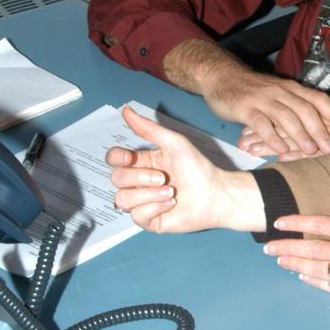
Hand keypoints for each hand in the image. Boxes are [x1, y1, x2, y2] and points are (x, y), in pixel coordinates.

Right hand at [106, 105, 262, 233]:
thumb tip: (126, 110)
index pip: (114, 159)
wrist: (215, 194)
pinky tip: (171, 204)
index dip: (117, 158)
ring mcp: (142, 201)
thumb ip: (148, 129)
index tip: (130, 157)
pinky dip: (154, 208)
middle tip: (164, 178)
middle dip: (141, 178)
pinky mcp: (148, 219)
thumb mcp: (174, 143)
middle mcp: (139, 182)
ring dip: (149, 195)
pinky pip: (136, 216)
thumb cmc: (198, 168)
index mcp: (142, 162)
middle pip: (116, 179)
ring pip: (122, 199)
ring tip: (171, 192)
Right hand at [163, 39, 329, 157]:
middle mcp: (280, 92)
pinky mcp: (246, 108)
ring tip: (310, 150)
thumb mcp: (277, 93)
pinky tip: (280, 149)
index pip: (318, 98)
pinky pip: (261, 123)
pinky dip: (272, 136)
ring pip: (286, 116)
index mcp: (291, 88)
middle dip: (320, 129)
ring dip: (300, 134)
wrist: (221, 76)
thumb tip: (319, 126)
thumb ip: (294, 106)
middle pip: (305, 109)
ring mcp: (263, 99)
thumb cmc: (252, 90)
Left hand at [246, 109, 329, 161]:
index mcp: (318, 113)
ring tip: (249, 150)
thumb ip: (320, 124)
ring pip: (290, 138)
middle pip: (283, 125)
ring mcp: (324, 137)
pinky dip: (291, 158)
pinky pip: (307, 154)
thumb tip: (301, 129)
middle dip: (262, 132)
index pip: (286, 115)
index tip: (249, 126)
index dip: (267, 121)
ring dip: (269, 145)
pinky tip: (276, 163)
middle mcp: (318, 122)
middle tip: (242, 139)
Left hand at [263, 212, 329, 301]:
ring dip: (294, 264)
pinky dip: (313, 281)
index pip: (320, 225)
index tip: (279, 222)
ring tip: (279, 260)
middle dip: (287, 247)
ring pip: (316, 269)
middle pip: (311, 249)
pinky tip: (302, 276)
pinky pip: (329, 286)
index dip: (297, 222)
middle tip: (269, 247)